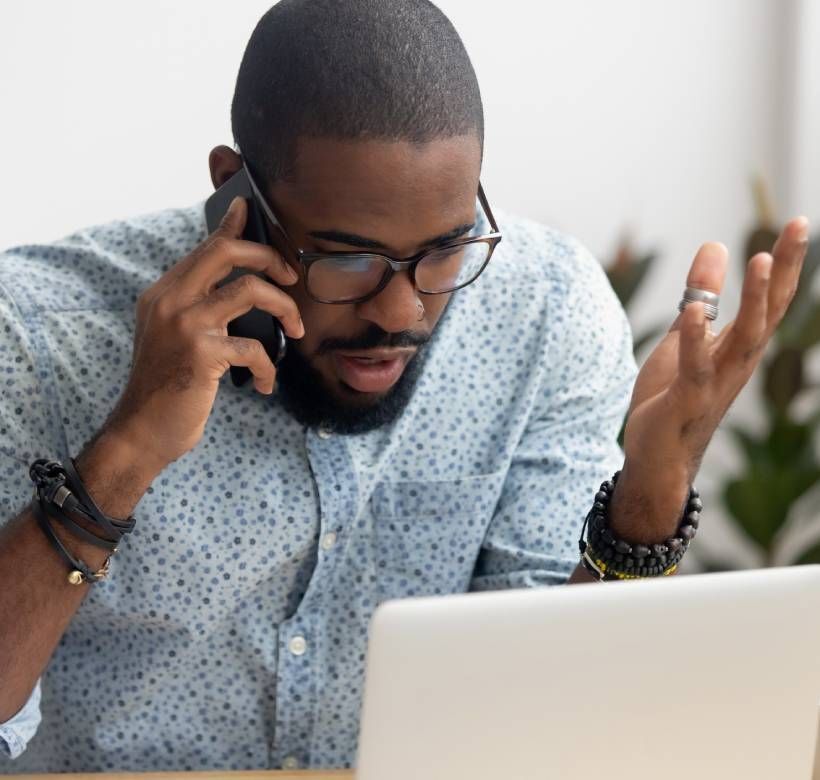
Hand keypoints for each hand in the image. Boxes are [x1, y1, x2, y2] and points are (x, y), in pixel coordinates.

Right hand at [102, 196, 304, 473]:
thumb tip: (236, 286)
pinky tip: (266, 384)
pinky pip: (255, 348)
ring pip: (251, 290)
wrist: (141, 432)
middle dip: (270, 258)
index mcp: (164, 293)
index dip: (232, 225)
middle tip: (291, 278)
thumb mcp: (176, 338)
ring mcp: (185, 324)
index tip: (249, 208)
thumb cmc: (167, 387)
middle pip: (227, 252)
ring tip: (296, 332)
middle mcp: (170, 300)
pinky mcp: (201, 353)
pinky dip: (268, 368)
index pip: (206, 247)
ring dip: (285, 309)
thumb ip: (199, 308)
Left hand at [611, 216, 809, 541]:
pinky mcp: (686, 402)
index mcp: (738, 347)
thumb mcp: (686, 337)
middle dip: (783, 271)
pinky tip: (693, 310)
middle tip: (797, 227)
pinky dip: (694, 339)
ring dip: (753, 300)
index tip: (797, 223)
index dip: (784, 264)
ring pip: (743, 339)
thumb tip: (715, 245)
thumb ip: (702, 296)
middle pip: (767, 312)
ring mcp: (715, 384)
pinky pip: (695, 368)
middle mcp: (736, 364)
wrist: (658, 457)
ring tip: (758, 259)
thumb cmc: (673, 396)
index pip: (769, 300)